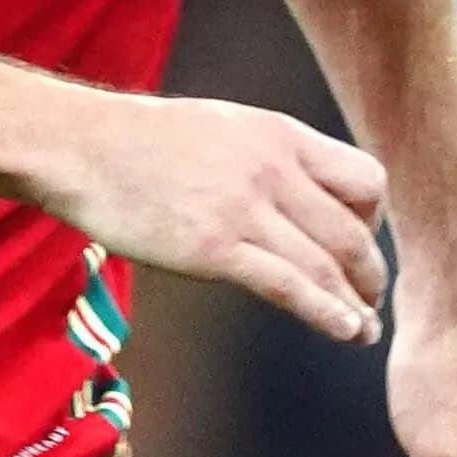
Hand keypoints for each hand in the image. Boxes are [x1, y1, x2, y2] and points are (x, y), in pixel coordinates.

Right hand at [30, 93, 387, 345]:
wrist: (81, 147)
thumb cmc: (143, 140)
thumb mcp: (224, 126)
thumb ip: (269, 155)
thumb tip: (299, 191)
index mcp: (280, 134)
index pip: (365, 179)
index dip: (375, 219)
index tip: (363, 243)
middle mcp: (273, 169)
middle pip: (353, 231)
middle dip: (370, 274)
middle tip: (370, 298)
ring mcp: (244, 209)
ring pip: (327, 265)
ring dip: (355, 304)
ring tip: (362, 330)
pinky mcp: (214, 248)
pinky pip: (288, 286)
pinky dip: (326, 313)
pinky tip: (343, 330)